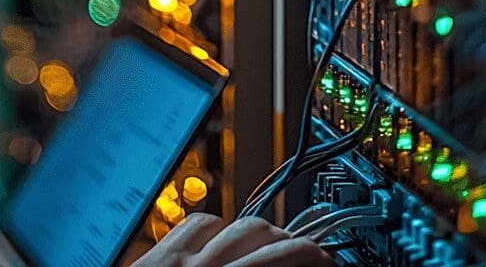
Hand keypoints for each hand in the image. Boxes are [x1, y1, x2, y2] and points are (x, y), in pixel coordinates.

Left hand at [132, 214, 329, 265]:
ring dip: (264, 234)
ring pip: (236, 224)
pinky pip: (199, 223)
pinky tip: (229, 241)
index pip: (283, 263)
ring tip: (278, 245)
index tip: (327, 264)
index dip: (313, 260)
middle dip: (295, 246)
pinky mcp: (157, 255)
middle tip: (313, 257)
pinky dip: (221, 229)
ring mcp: (178, 259)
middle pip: (264, 238)